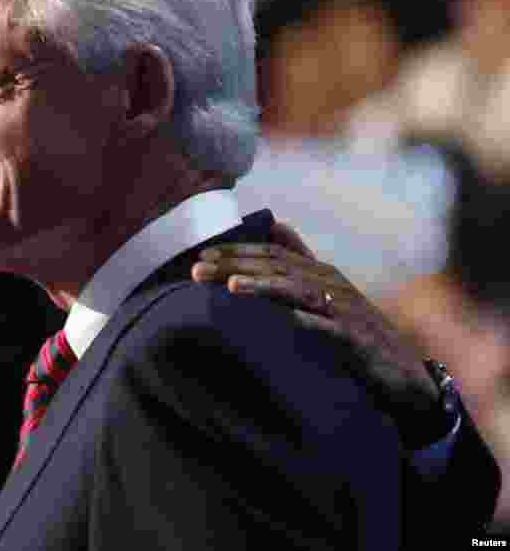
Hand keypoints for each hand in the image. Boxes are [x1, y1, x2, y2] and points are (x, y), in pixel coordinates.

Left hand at [192, 221, 443, 445]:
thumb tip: (274, 225)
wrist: (402, 374)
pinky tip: (283, 320)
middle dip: (235, 266)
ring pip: (297, 291)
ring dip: (263, 286)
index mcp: (318, 272)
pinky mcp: (355, 338)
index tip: (201, 256)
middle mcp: (329, 283)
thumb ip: (300, 259)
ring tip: (231, 286)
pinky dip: (305, 321)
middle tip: (197, 269)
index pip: (270, 254)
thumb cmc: (355, 332)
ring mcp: (343, 309)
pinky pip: (327, 328)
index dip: (235, 253)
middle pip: (276, 268)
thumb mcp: (326, 291)